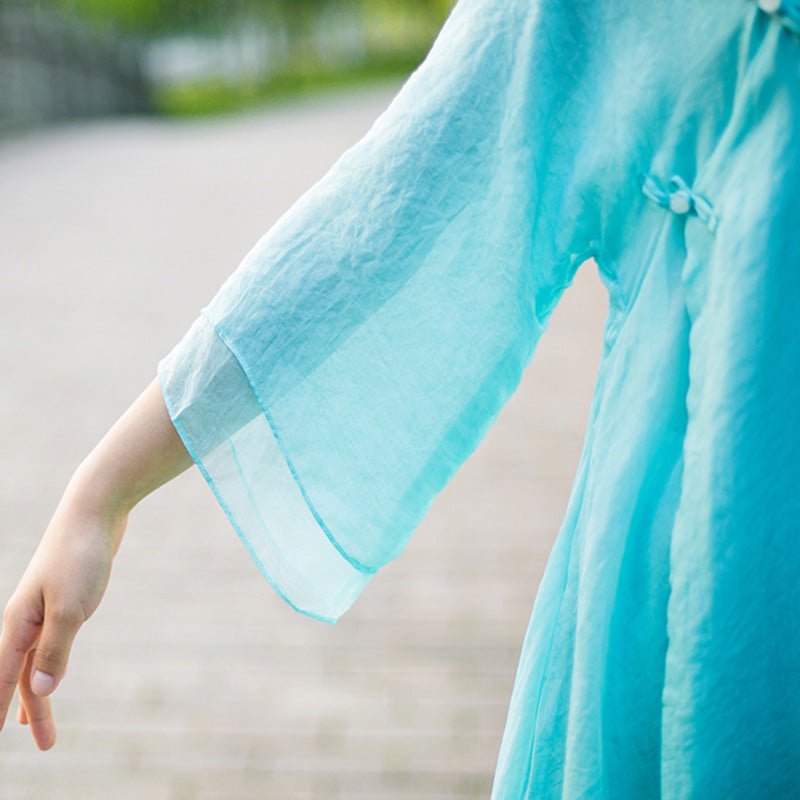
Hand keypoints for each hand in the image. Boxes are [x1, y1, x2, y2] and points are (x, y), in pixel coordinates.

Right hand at [0, 379, 191, 749]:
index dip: (0, 709)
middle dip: (30, 712)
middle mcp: (26, 619)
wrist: (95, 510)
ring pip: (37, 661)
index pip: (4, 677)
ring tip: (37, 725)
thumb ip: (55, 649)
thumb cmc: (81, 556)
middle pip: (21, 675)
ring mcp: (45, 609)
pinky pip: (51, 643)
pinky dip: (49, 666)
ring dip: (38, 693)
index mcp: (20, 623)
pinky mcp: (65, 599)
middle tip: (46, 746)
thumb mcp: (71, 607)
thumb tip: (40, 691)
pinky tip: (51, 675)